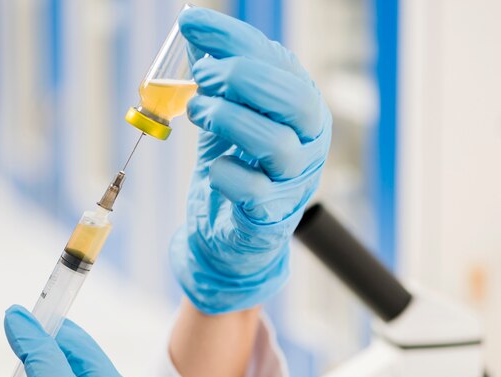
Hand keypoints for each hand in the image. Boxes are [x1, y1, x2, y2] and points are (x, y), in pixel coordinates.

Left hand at [170, 7, 331, 313]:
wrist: (228, 228)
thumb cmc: (234, 163)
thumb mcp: (226, 112)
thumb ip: (217, 74)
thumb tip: (193, 25)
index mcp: (302, 110)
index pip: (280, 63)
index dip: (234, 40)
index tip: (190, 24)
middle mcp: (309, 143)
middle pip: (294, 101)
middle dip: (242, 79)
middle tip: (202, 77)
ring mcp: (295, 182)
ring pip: (277, 145)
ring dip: (229, 120)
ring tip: (198, 112)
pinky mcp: (272, 217)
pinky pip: (255, 192)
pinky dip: (227, 174)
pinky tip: (213, 167)